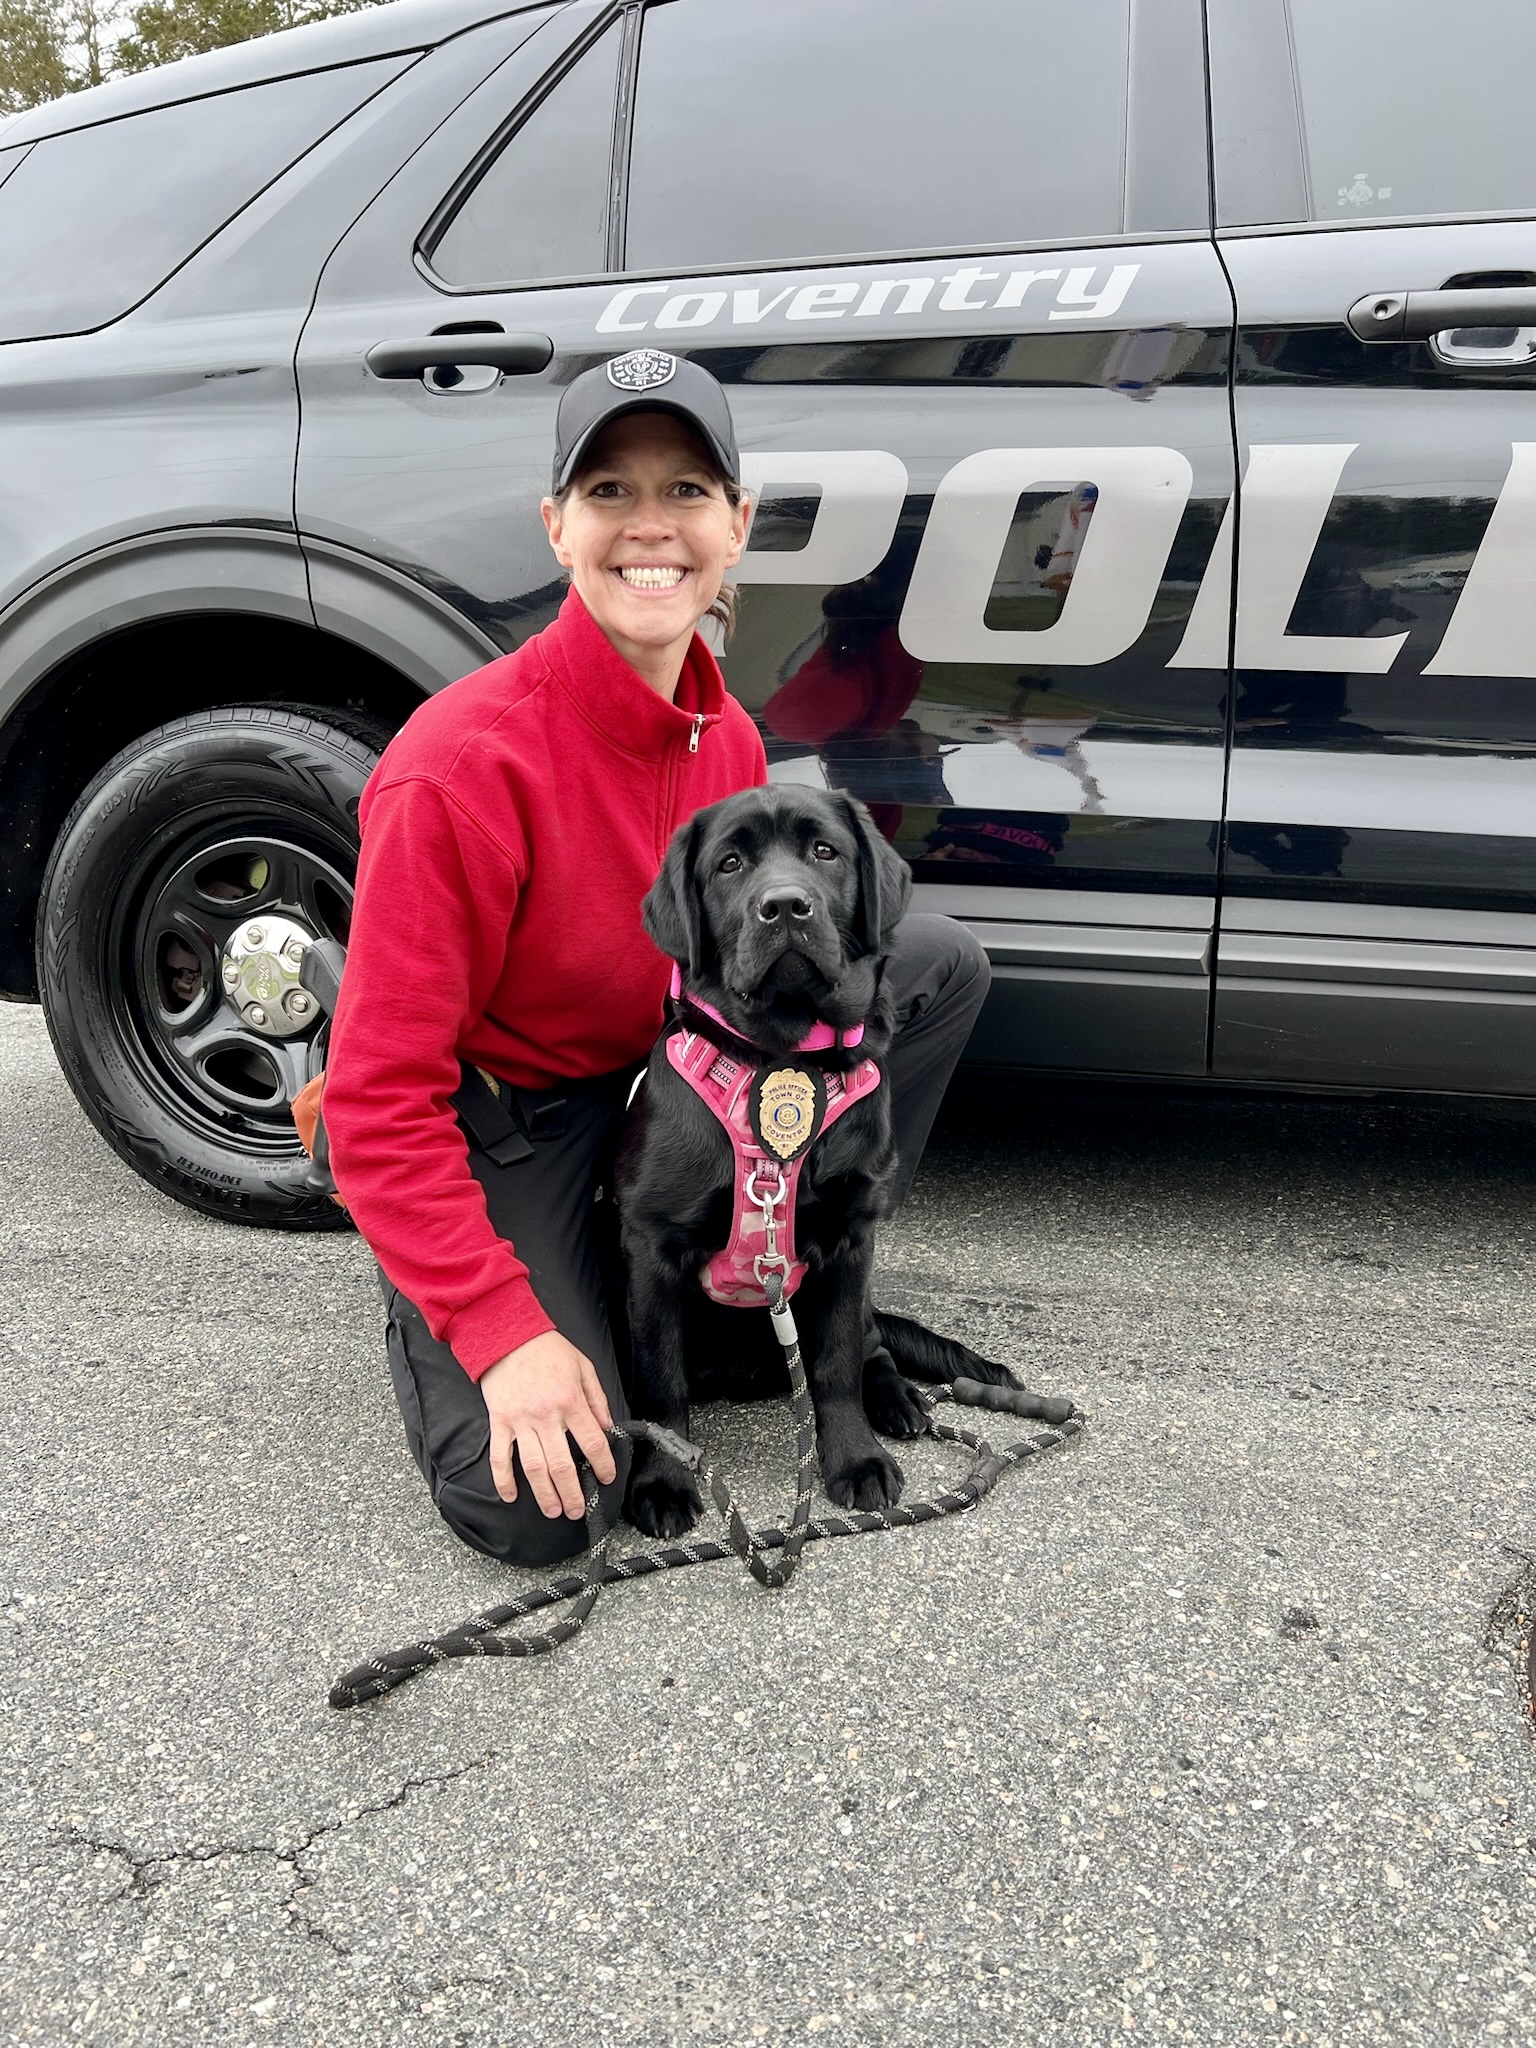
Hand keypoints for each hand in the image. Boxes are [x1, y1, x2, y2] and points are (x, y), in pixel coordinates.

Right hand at [479, 1331, 616, 1517]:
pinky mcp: (499, 1422)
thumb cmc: (548, 1349)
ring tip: (554, 1511)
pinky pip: (500, 1456)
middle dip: (572, 1492)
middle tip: (578, 1510)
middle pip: (563, 1464)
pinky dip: (504, 1479)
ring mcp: (520, 1421)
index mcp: (571, 1401)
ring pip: (534, 1467)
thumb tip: (608, 1426)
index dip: (603, 1464)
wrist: (508, 1335)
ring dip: (545, 1494)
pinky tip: (511, 1496)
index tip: (606, 1477)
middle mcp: (546, 1416)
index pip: (592, 1442)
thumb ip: (596, 1399)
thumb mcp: (583, 1368)